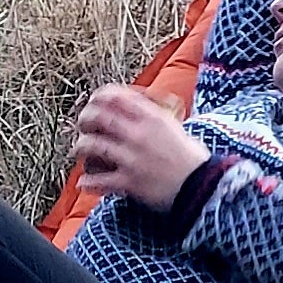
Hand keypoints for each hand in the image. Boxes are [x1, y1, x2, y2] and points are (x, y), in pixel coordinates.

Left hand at [71, 82, 207, 210]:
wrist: (202, 187)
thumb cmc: (192, 158)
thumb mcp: (174, 127)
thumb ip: (153, 117)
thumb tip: (135, 109)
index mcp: (152, 117)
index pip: (115, 96)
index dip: (98, 97)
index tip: (93, 102)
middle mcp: (139, 134)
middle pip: (98, 117)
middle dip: (85, 119)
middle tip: (82, 125)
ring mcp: (132, 158)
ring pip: (93, 146)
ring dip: (81, 148)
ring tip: (79, 151)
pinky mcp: (130, 182)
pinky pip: (100, 181)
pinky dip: (88, 182)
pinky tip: (83, 183)